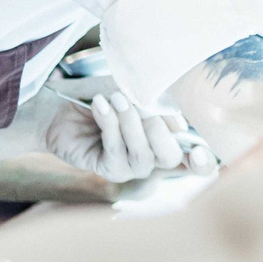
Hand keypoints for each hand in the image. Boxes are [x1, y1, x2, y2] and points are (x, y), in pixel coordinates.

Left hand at [43, 90, 217, 183]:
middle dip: (159, 130)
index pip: (195, 161)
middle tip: (143, 106)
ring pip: (143, 154)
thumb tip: (179, 124)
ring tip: (115, 98)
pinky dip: (110, 124)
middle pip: (172, 158)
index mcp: (165, 137)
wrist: (58, 105)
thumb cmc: (102, 94)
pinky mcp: (107, 170)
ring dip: (130, 122)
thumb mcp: (134, 91)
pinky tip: (100, 105)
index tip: (201, 152)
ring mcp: (130, 167)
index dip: (204, 163)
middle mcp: (152, 157)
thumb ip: (159, 104)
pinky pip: (116, 151)